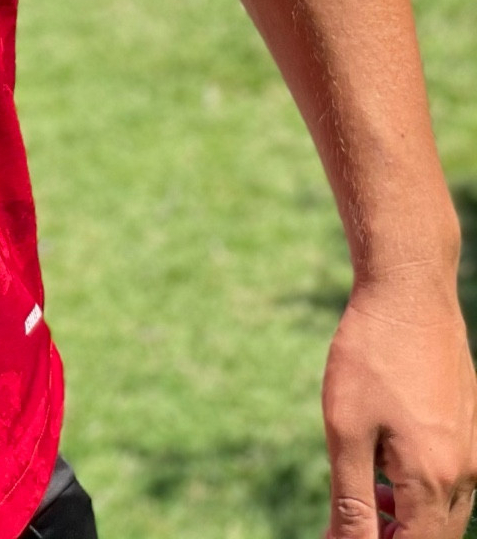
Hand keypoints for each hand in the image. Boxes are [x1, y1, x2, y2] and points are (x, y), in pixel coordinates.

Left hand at [322, 272, 476, 536]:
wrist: (410, 292)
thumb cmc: (370, 356)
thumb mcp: (346, 430)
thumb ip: (351, 499)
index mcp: (434, 480)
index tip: (342, 536)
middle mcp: (465, 473)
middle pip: (436, 537)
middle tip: (352, 526)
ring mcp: (473, 450)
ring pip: (449, 513)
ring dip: (410, 520)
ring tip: (368, 499)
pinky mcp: (470, 428)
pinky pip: (454, 481)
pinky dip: (423, 490)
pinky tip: (388, 466)